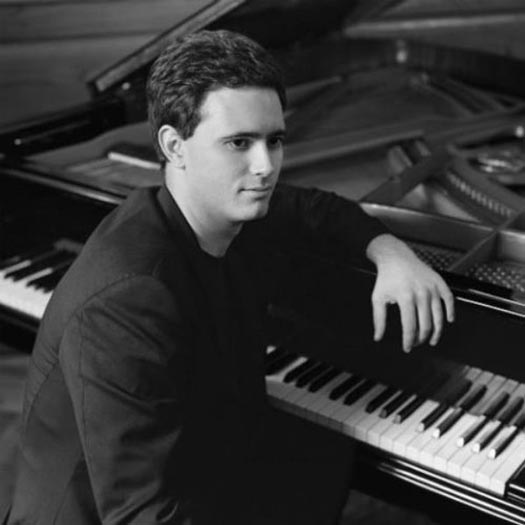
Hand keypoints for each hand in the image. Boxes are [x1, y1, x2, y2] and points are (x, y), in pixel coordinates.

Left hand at [366, 234, 453, 351]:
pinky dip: (451, 312)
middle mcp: (421, 293)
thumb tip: (378, 337)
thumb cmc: (386, 278)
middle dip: (421, 338)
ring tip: (432, 340)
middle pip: (426, 325)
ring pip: (439, 316)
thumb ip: (378, 319)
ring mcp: (432, 288)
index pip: (410, 327)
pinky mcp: (439, 282)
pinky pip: (449, 300)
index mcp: (405, 298)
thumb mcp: (378, 298)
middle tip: (416, 343)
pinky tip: (448, 321)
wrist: (396, 257)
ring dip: (437, 332)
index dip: (409, 340)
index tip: (407, 348)